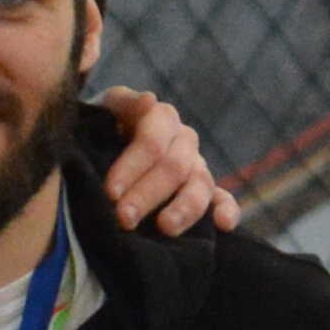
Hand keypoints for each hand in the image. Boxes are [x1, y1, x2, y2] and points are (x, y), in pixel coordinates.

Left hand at [92, 86, 244, 234]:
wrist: (105, 142)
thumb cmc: (103, 128)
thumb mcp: (106, 109)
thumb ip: (123, 103)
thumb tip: (148, 100)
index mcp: (161, 118)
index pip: (152, 143)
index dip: (131, 167)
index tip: (110, 193)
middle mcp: (183, 140)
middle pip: (173, 168)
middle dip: (147, 195)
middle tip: (124, 219)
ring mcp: (196, 166)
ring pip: (200, 185)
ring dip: (184, 208)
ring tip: (166, 228)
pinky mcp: (205, 191)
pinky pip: (222, 199)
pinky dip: (227, 210)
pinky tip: (224, 225)